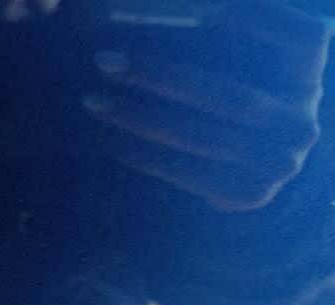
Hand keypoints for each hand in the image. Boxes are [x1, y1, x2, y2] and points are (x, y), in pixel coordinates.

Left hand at [82, 0, 329, 211]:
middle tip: (103, 59)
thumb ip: (207, 25)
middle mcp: (301, 120)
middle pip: (226, 93)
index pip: (283, 29)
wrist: (244, 160)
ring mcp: (280, 163)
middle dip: (156, 75)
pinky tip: (105, 138)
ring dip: (136, 117)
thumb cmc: (224, 86)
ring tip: (90, 99)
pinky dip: (141, 154)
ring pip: (197, 135)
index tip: (178, 5)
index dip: (240, 15)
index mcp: (306, 67)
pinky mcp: (249, 195)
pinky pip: (184, 172)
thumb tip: (132, 9)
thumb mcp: (229, 51)